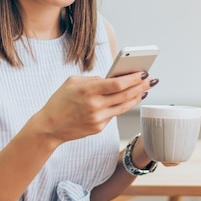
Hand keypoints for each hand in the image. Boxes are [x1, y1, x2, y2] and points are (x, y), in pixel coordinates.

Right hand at [38, 72, 157, 143]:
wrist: (49, 127)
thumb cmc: (60, 101)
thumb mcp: (72, 82)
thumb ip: (92, 79)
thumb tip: (111, 78)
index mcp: (87, 91)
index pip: (117, 84)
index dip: (132, 79)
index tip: (142, 72)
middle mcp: (95, 105)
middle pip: (125, 95)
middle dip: (141, 86)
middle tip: (151, 80)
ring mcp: (98, 118)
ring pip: (124, 106)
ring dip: (137, 97)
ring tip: (146, 89)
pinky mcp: (99, 127)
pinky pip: (115, 114)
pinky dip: (124, 105)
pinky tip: (131, 99)